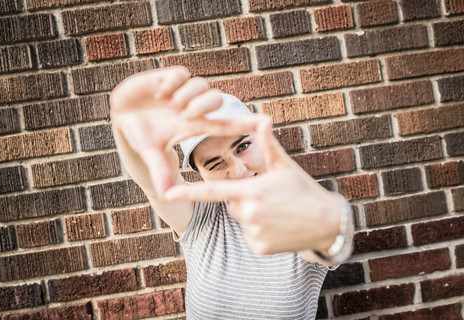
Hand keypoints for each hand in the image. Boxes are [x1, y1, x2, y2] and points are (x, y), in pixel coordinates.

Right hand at [110, 67, 260, 195]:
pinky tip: (159, 93)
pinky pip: (181, 73)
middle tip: (184, 115)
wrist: (122, 117)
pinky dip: (172, 82)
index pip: (225, 124)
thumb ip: (159, 170)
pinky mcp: (168, 77)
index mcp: (193, 126)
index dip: (244, 123)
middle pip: (215, 99)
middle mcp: (191, 107)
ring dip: (188, 95)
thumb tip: (165, 194)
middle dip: (204, 106)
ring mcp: (180, 92)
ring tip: (170, 105)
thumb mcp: (150, 153)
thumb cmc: (141, 137)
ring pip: (201, 85)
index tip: (265, 122)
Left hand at [164, 118, 341, 254]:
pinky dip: (260, 232)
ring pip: (242, 220)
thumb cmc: (304, 191)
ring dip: (253, 216)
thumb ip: (268, 145)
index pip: (213, 191)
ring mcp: (254, 232)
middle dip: (245, 199)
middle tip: (269, 198)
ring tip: (277, 212)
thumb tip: (262, 119)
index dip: (188, 191)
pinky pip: (250, 237)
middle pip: (232, 204)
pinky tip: (278, 227)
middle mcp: (250, 212)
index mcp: (253, 190)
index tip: (166, 192)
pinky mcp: (260, 247)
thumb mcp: (285, 166)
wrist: (328, 223)